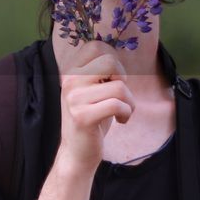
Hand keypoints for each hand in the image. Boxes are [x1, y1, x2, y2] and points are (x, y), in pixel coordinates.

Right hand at [56, 42, 134, 173]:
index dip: (114, 61)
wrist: (76, 154)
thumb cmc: (91, 120)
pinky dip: (126, 113)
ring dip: (129, 102)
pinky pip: (117, 105)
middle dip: (123, 79)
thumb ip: (101, 73)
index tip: (113, 80)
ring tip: (123, 112)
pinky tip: (121, 120)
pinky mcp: (83, 117)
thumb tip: (118, 56)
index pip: (96, 46)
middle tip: (119, 96)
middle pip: (110, 61)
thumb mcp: (92, 91)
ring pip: (119, 87)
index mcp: (71, 72)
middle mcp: (69, 82)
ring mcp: (74, 99)